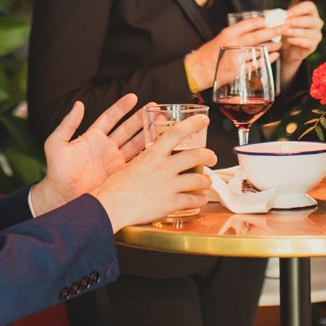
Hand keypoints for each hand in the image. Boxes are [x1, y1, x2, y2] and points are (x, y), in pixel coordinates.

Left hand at [30, 94, 146, 213]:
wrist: (61, 197)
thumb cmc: (56, 171)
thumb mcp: (57, 144)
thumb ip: (67, 124)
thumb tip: (78, 104)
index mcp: (92, 137)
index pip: (110, 118)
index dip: (121, 107)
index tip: (133, 97)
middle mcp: (106, 147)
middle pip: (127, 128)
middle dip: (141, 117)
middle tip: (155, 107)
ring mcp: (114, 161)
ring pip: (135, 143)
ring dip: (148, 132)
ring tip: (162, 121)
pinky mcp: (119, 175)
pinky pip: (136, 163)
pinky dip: (147, 155)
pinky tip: (158, 147)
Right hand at [89, 116, 216, 231]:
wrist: (112, 205)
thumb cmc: (115, 185)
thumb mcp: (130, 163)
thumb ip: (145, 159)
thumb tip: (150, 158)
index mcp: (154, 154)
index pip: (177, 133)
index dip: (193, 124)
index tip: (204, 120)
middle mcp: (165, 167)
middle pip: (196, 155)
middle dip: (209, 155)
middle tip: (212, 157)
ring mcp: (169, 185)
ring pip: (198, 179)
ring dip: (206, 180)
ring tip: (208, 182)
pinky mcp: (170, 203)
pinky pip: (191, 200)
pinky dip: (200, 200)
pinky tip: (201, 200)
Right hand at [183, 17, 282, 91]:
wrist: (198, 71)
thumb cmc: (210, 54)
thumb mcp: (221, 39)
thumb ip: (236, 34)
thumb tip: (254, 28)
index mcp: (228, 33)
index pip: (249, 24)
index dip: (263, 20)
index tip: (274, 18)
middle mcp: (233, 44)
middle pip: (257, 35)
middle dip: (273, 31)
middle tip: (285, 28)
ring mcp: (236, 58)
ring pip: (259, 50)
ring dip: (272, 46)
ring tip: (281, 43)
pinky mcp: (238, 70)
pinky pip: (257, 63)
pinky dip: (268, 59)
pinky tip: (275, 55)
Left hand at [277, 1, 322, 65]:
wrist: (287, 50)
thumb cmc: (285, 31)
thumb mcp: (281, 21)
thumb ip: (278, 16)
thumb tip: (268, 13)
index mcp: (310, 13)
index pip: (310, 6)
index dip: (299, 9)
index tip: (287, 13)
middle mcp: (316, 23)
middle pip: (310, 20)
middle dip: (296, 21)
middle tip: (285, 23)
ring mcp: (316, 35)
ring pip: (307, 32)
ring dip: (294, 31)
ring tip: (283, 31)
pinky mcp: (313, 46)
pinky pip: (307, 42)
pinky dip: (297, 40)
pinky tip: (289, 40)